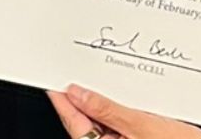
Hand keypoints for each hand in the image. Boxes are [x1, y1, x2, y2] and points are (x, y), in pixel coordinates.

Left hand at [48, 85, 200, 138]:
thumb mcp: (142, 125)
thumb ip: (108, 109)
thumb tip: (78, 94)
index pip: (76, 123)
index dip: (63, 100)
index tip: (53, 80)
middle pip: (91, 120)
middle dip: (85, 95)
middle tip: (74, 68)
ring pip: (110, 117)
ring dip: (107, 97)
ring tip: (99, 73)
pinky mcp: (147, 135)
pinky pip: (128, 117)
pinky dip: (126, 102)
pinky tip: (127, 86)